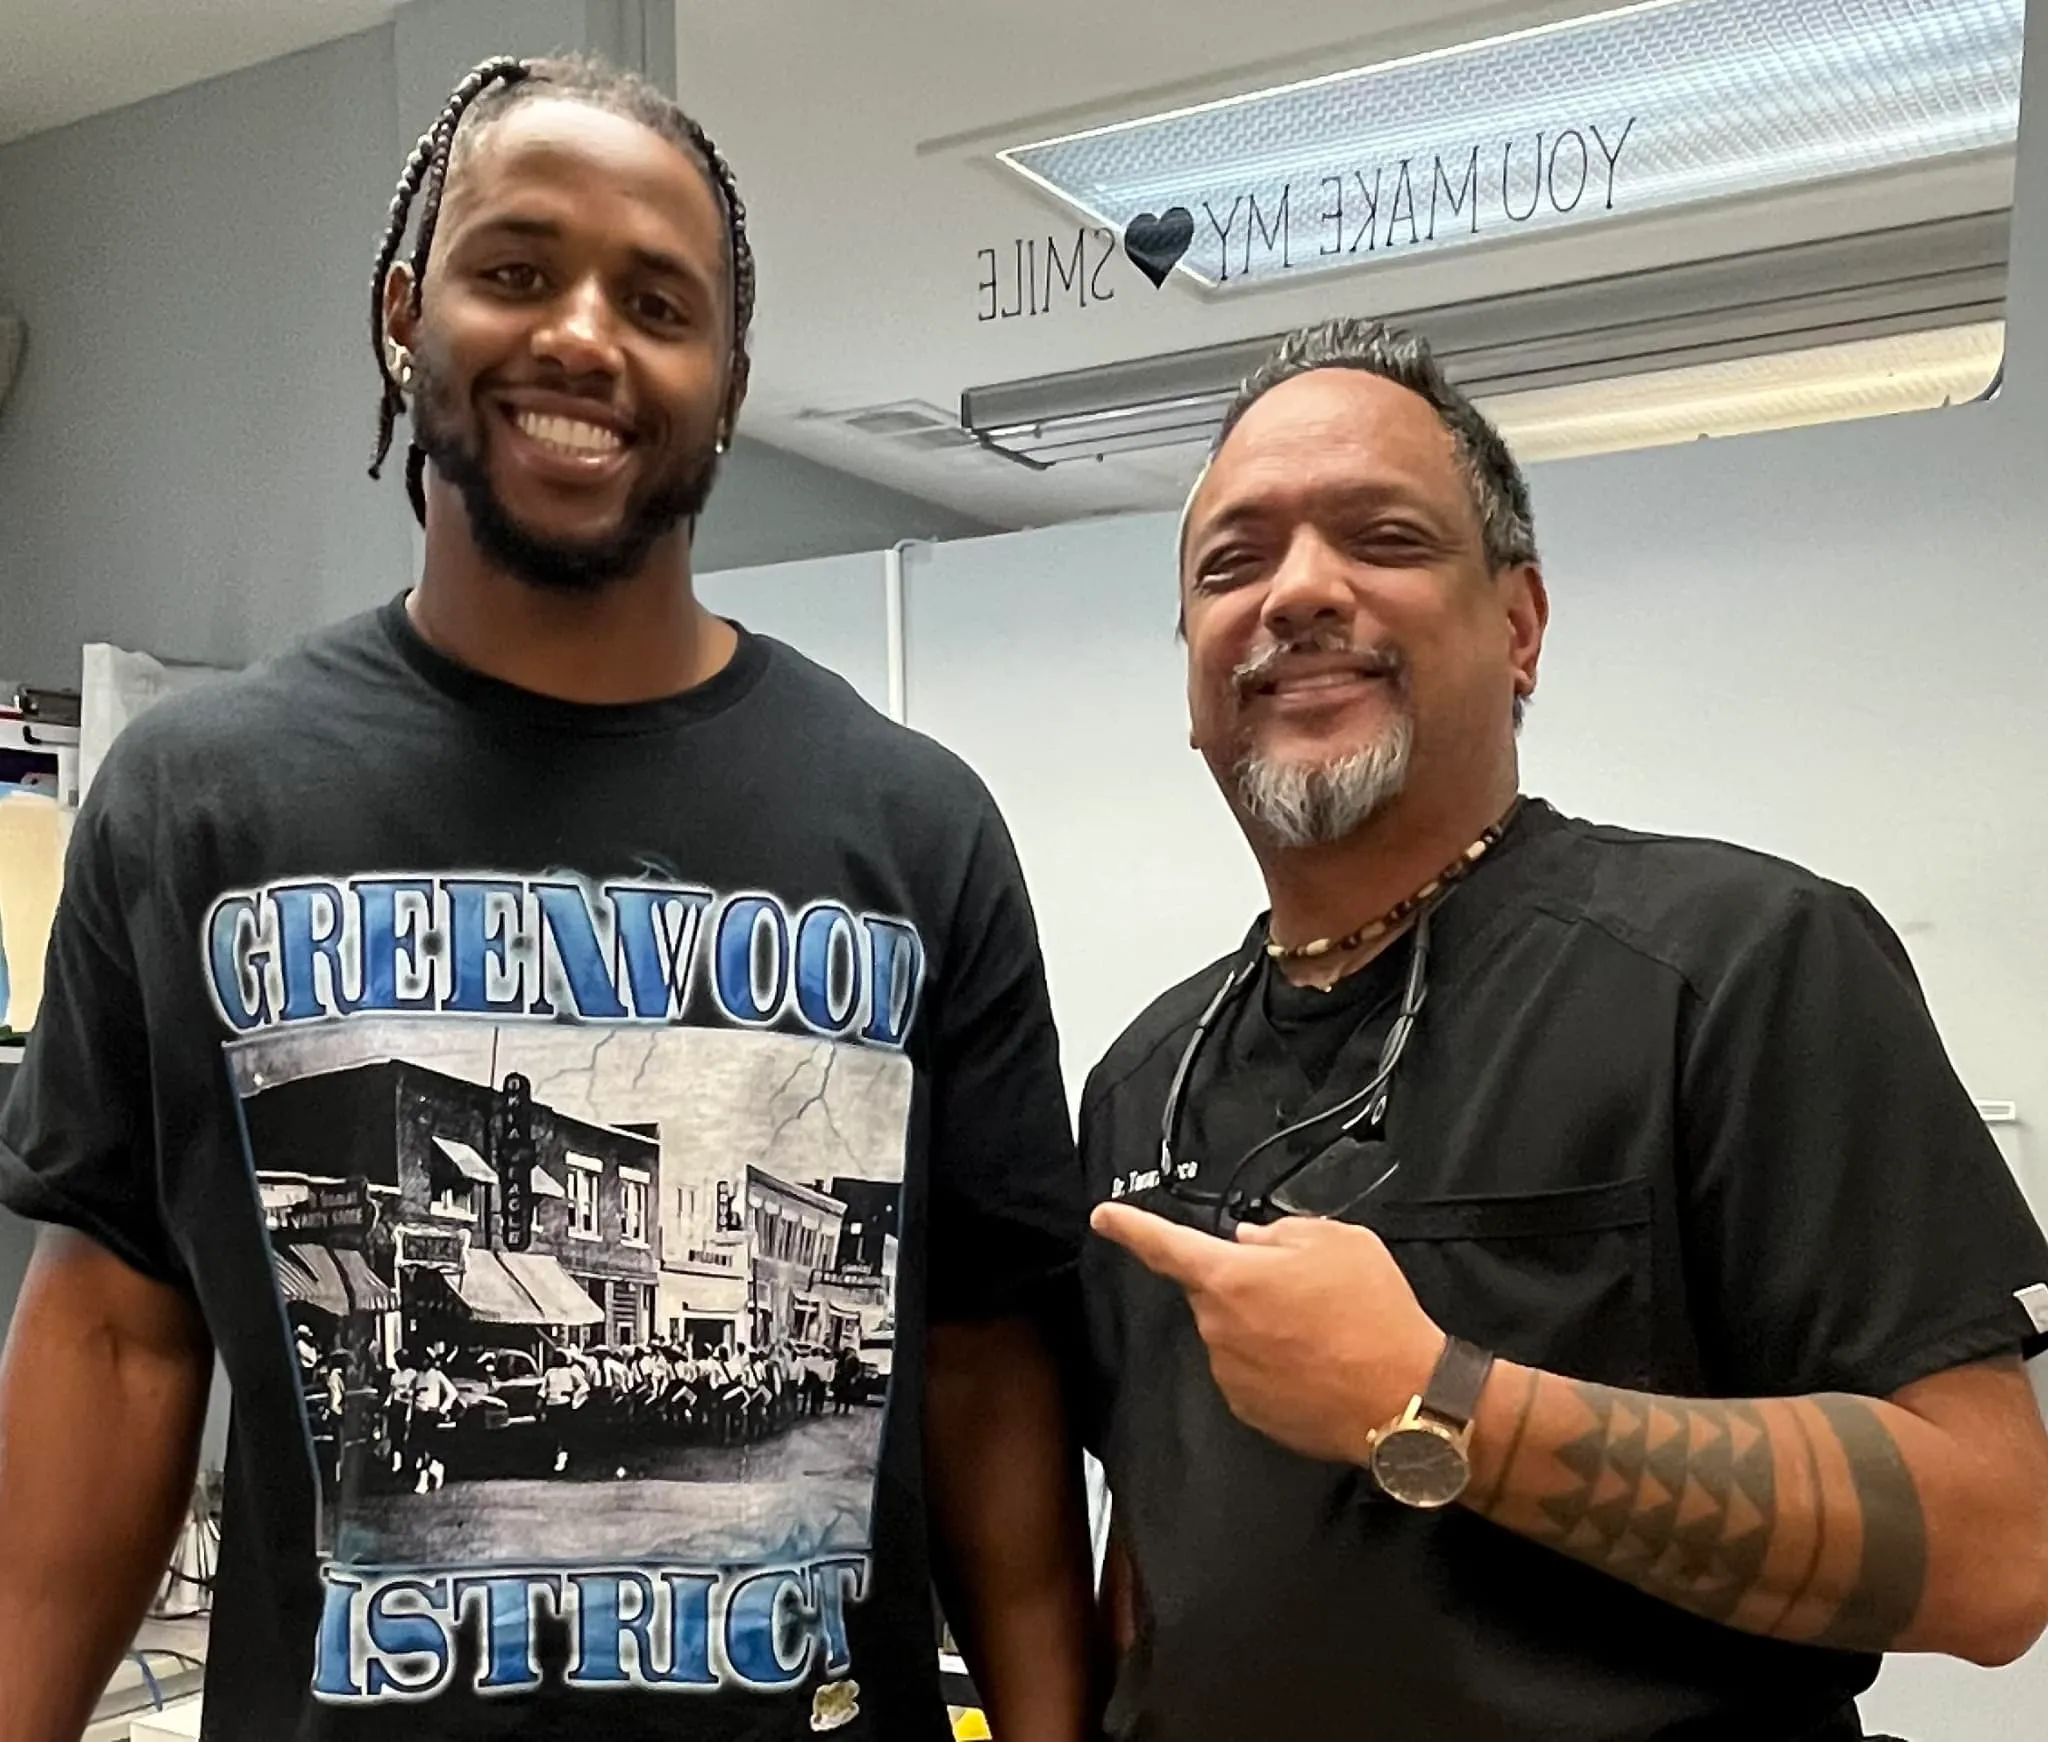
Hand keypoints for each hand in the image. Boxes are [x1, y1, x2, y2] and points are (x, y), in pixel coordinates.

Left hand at [1090, 1203, 1442, 1465]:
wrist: (1403, 1398)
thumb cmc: (1372, 1311)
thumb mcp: (1337, 1242)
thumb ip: (1280, 1234)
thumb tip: (1249, 1244)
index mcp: (1229, 1278)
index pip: (1164, 1245)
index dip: (1130, 1226)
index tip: (1103, 1216)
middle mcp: (1216, 1328)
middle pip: (1214, 1292)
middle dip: (1245, 1284)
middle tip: (1303, 1288)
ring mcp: (1230, 1375)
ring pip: (1233, 1333)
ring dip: (1262, 1326)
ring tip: (1322, 1332)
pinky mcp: (1250, 1412)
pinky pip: (1250, 1373)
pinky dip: (1275, 1365)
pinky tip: (1318, 1366)